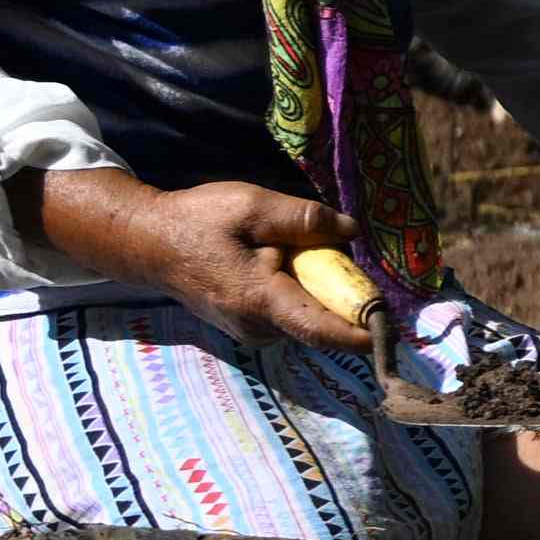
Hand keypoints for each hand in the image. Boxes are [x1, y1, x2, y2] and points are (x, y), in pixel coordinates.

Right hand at [32, 165, 361, 351]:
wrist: (147, 243)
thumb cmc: (198, 222)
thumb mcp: (253, 206)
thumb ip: (305, 219)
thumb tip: (352, 231)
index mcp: (260, 300)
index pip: (321, 328)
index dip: (360, 333)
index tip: (392, 332)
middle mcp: (256, 327)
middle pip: (319, 319)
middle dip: (339, 293)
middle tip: (338, 254)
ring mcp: (249, 331)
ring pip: (303, 316)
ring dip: (316, 289)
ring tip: (294, 251)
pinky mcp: (245, 326)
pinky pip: (287, 313)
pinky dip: (298, 292)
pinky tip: (281, 262)